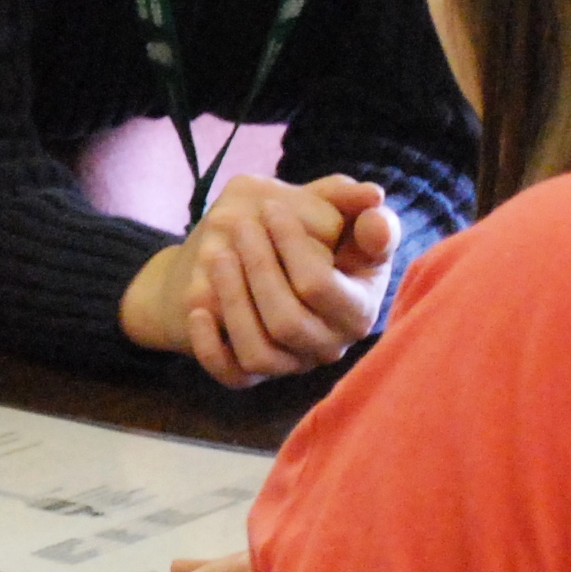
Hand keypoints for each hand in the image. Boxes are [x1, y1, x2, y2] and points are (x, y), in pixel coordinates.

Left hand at [119, 173, 397, 387]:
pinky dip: (210, 345)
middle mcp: (329, 343)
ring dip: (232, 301)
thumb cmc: (294, 233)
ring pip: (259, 351)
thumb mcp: (323, 209)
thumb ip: (346, 200)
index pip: (323, 288)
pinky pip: (231, 375)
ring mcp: (291, 363)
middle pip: (288, 322)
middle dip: (258, 269)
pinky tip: (198, 308)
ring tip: (215, 255)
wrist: (239, 260)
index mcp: (359, 305)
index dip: (294, 247)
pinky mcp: (252, 374)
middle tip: (237, 225)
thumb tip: (372, 196)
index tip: (271, 209)